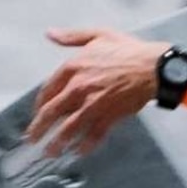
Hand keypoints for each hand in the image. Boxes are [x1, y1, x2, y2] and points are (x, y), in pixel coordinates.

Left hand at [28, 28, 169, 158]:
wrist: (154, 67)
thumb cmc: (129, 50)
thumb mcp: (98, 34)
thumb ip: (71, 37)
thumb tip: (50, 34)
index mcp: (73, 67)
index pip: (48, 90)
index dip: (39, 105)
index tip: (36, 114)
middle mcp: (78, 87)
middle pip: (52, 113)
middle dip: (39, 129)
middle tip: (33, 139)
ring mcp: (93, 104)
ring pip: (68, 128)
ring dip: (57, 143)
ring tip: (50, 153)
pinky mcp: (109, 117)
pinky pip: (93, 135)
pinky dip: (85, 146)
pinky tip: (78, 152)